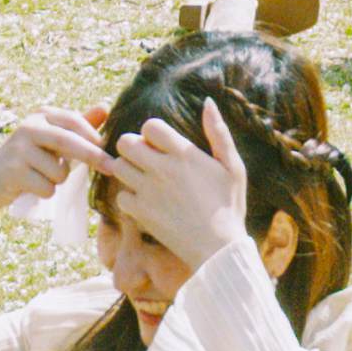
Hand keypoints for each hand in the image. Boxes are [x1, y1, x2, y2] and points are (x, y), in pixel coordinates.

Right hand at [0, 108, 108, 245]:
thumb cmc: (30, 159)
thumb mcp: (52, 139)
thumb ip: (78, 126)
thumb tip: (105, 107)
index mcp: (40, 115)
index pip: (73, 121)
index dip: (93, 136)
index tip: (109, 151)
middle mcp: (28, 127)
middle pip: (67, 142)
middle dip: (92, 156)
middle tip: (111, 168)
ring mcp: (18, 149)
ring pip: (59, 171)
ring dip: (58, 180)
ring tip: (42, 176)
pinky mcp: (13, 172)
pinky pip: (47, 188)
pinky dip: (46, 193)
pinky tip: (31, 187)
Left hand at [111, 104, 255, 268]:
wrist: (218, 248)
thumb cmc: (229, 205)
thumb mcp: (232, 166)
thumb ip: (218, 132)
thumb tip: (208, 102)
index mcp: (184, 153)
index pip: (149, 126)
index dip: (152, 133)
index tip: (161, 145)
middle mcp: (162, 169)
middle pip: (125, 142)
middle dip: (133, 148)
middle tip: (146, 160)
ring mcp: (148, 192)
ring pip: (118, 167)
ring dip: (127, 170)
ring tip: (143, 179)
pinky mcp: (141, 213)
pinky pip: (120, 196)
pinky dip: (128, 198)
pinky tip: (144, 201)